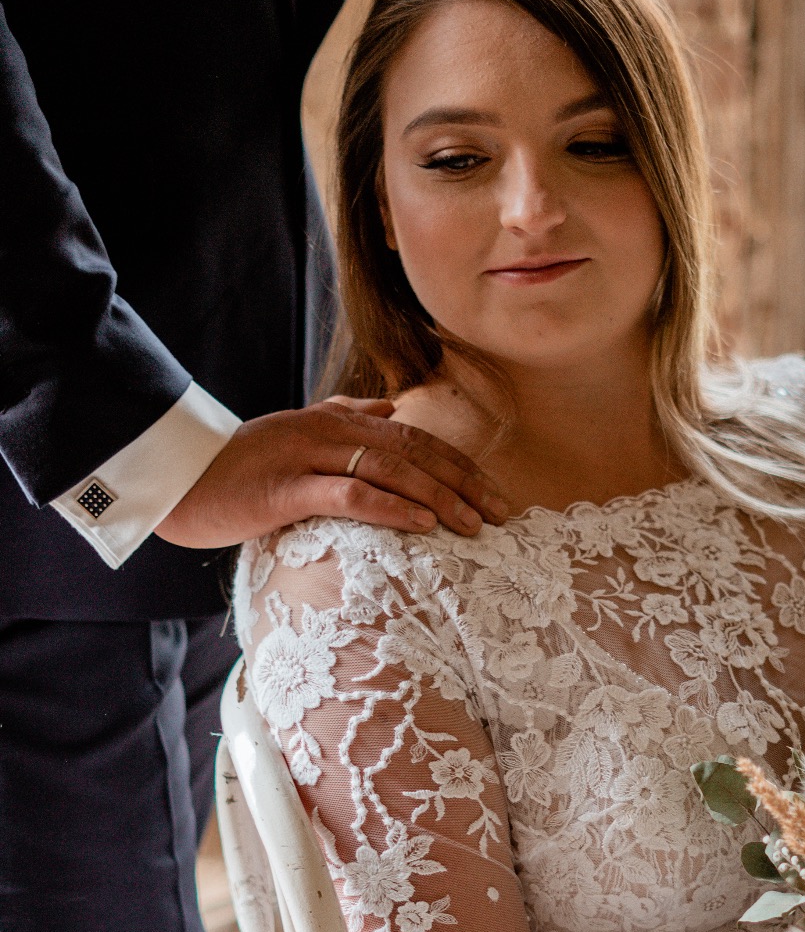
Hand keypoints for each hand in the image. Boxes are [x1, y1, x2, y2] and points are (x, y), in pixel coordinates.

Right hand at [156, 396, 507, 546]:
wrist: (175, 479)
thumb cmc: (238, 468)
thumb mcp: (296, 435)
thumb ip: (345, 416)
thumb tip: (391, 407)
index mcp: (336, 420)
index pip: (414, 439)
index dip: (459, 464)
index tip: (494, 492)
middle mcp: (328, 431)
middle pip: (413, 453)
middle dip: (464, 482)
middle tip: (502, 513)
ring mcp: (307, 457)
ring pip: (390, 471)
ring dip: (440, 497)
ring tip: (475, 523)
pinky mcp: (287, 488)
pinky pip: (350, 494)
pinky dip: (391, 507)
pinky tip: (423, 524)